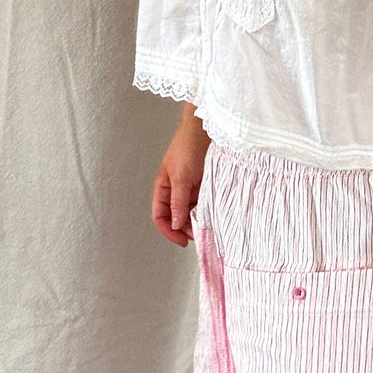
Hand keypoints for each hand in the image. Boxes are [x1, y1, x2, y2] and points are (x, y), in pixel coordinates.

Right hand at [151, 118, 208, 246]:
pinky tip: (212, 216)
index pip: (160, 217)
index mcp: (163, 188)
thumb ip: (178, 202)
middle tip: (198, 236)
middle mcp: (174, 191)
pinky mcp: (202, 186)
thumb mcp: (180, 178)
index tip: (182, 241)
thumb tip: (176, 224)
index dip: (169, 231)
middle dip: (184, 229)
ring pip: (190, 213)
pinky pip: (202, 204)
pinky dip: (205, 212)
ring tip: (206, 227)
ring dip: (196, 222)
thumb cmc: (187, 148)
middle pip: (175, 218)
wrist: (205, 131)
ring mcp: (189, 189)